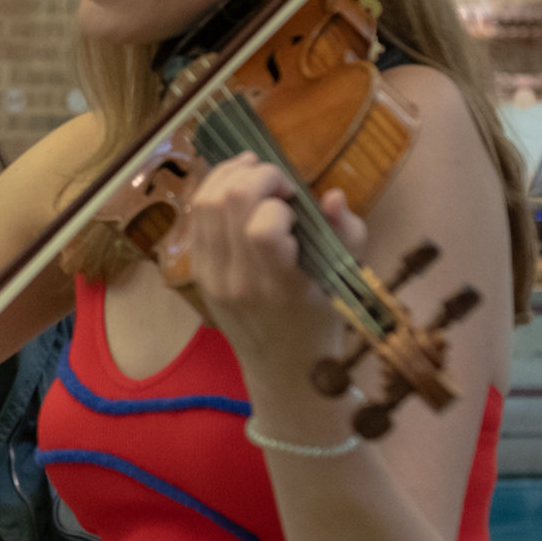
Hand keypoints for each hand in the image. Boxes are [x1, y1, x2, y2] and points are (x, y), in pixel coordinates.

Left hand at [183, 153, 360, 366]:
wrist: (282, 368)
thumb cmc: (320, 320)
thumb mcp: (345, 279)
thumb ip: (347, 234)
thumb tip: (331, 195)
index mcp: (280, 285)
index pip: (261, 229)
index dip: (277, 200)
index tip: (295, 201)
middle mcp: (238, 280)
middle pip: (228, 202)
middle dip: (257, 175)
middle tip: (279, 184)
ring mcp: (211, 277)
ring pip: (204, 203)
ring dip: (230, 175)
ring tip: (255, 172)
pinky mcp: (198, 273)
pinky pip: (194, 218)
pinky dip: (212, 191)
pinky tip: (233, 186)